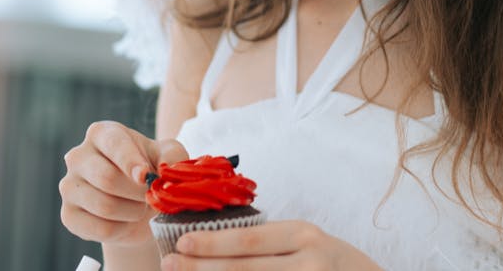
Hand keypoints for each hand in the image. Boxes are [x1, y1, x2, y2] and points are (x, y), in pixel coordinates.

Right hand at [60, 120, 188, 245]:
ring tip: (140, 207)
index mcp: (101, 133)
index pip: (114, 145)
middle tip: (150, 196)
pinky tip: (125, 221)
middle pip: (107, 178)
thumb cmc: (152, 169)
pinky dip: (122, 230)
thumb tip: (165, 169)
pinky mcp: (68, 215)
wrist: (138, 205)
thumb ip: (172, 156)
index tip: (146, 176)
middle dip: (137, 193)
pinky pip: (100, 229)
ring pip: (105, 206)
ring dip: (133, 212)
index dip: (132, 162)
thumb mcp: (168, 156)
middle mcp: (78, 156)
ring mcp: (69, 186)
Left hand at [161, 220, 384, 269]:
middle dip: (201, 268)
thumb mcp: (308, 242)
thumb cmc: (334, 264)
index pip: (249, 240)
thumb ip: (272, 243)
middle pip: (244, 269)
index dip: (212, 243)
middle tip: (168, 264)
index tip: (180, 242)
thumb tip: (215, 243)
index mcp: (304, 236)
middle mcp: (308, 262)